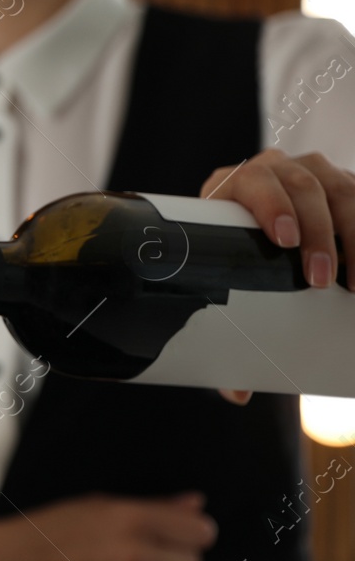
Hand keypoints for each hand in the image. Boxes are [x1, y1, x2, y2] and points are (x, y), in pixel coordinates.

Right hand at [0, 493, 216, 560]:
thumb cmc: (40, 534)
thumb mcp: (92, 506)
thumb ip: (150, 507)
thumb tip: (194, 504)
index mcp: (125, 519)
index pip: (196, 531)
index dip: (194, 533)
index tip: (184, 535)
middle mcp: (129, 555)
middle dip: (175, 558)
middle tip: (146, 555)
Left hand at [201, 149, 353, 403]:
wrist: (243, 228)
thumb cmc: (225, 261)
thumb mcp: (219, 283)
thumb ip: (223, 333)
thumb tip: (236, 393)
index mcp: (231, 185)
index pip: (254, 183)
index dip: (272, 207)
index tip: (283, 242)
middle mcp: (275, 168)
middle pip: (304, 188)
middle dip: (319, 235)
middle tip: (323, 280)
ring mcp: (315, 171)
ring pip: (343, 191)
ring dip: (354, 236)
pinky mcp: (345, 184)